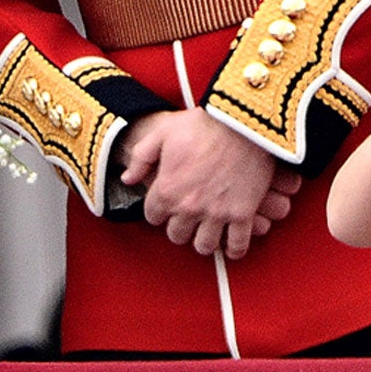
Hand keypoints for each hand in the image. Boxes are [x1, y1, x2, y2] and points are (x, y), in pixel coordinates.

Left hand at [120, 109, 296, 257]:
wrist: (242, 122)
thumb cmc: (204, 124)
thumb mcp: (163, 133)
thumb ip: (141, 157)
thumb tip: (127, 179)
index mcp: (167, 189)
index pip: (153, 217)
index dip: (158, 210)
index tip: (166, 205)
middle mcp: (189, 207)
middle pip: (176, 235)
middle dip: (178, 227)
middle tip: (186, 218)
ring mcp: (217, 213)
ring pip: (204, 245)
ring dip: (202, 240)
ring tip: (205, 231)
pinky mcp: (243, 214)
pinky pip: (236, 245)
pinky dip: (233, 249)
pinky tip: (230, 244)